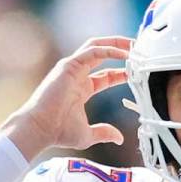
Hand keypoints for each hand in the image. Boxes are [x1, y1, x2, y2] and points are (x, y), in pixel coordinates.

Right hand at [0, 36, 131, 159]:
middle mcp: (77, 75)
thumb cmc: (58, 131)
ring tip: (135, 45)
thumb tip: (119, 138)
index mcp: (82, 88)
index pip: (107, 74)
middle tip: (140, 50)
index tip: (139, 72)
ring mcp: (72, 68)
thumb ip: (104, 133)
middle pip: (102, 54)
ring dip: (117, 43)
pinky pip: (93, 51)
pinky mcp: (69, 65)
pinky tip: (124, 54)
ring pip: (97, 46)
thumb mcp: (88, 134)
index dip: (123, 72)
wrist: (40, 128)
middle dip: (121, 49)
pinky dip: (109, 49)